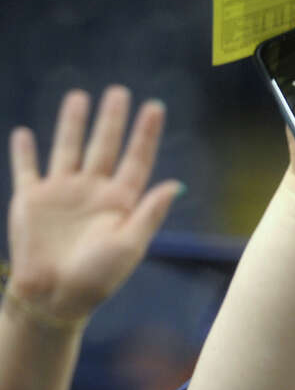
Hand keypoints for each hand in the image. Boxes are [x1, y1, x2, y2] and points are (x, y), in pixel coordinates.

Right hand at [6, 85, 180, 325]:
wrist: (55, 297)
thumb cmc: (98, 278)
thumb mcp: (130, 246)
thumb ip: (149, 214)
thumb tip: (175, 184)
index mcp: (120, 203)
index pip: (136, 160)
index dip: (145, 133)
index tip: (154, 106)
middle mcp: (92, 193)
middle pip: (104, 147)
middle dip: (111, 120)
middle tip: (119, 91)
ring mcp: (61, 194)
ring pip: (67, 149)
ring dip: (72, 124)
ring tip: (78, 96)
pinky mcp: (31, 200)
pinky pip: (26, 169)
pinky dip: (24, 151)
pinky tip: (25, 132)